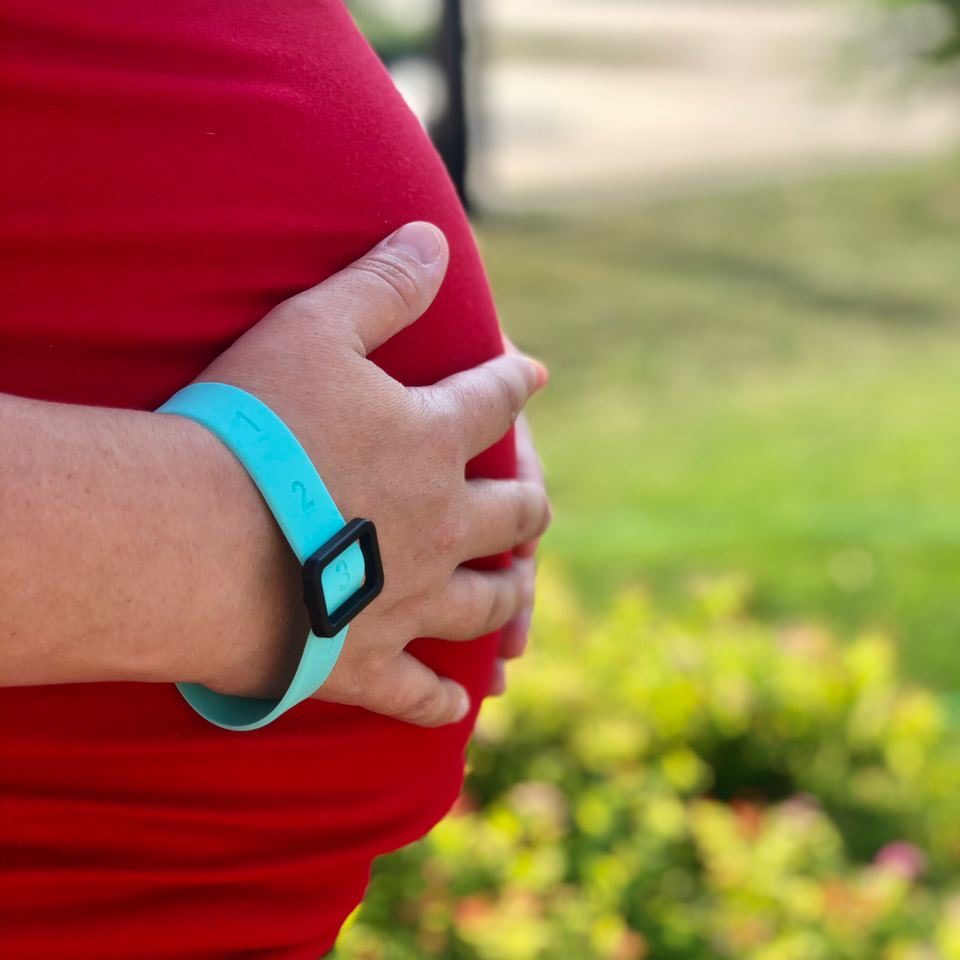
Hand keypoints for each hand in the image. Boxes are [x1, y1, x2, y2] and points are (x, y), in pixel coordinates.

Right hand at [193, 223, 549, 725]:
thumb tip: (435, 235)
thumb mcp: (313, 329)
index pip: (493, 401)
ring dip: (507, 594)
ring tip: (517, 587)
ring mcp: (411, 600)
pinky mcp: (366, 663)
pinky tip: (462, 705)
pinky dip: (442, 700)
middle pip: (513, 514)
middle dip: (529, 502)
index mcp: (432, 442)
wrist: (199, 539)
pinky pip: (418, 694)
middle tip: (536, 501)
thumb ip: (381, 284)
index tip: (532, 375)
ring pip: (485, 602)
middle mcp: (442, 524)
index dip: (514, 382)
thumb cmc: (249, 425)